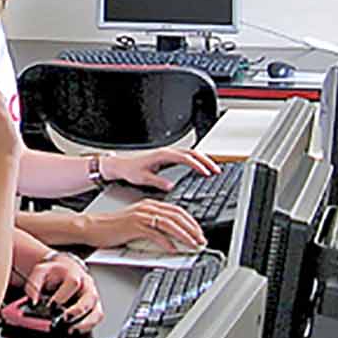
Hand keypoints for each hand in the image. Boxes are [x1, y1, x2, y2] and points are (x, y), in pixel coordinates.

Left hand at [23, 254, 102, 333]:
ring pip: (96, 311)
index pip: (73, 283)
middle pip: (89, 298)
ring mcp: (93, 296)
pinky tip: (74, 330)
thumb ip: (34, 286)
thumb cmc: (53, 273)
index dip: (62, 296)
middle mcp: (87, 284)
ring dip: (83, 323)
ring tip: (69, 329)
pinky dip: (87, 327)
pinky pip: (97, 318)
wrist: (65, 269)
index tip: (51, 306)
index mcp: (74, 273)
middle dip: (75, 311)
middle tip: (63, 319)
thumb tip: (33, 302)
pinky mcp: (95, 307)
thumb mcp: (41, 272)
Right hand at [86, 199, 205, 251]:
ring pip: (169, 224)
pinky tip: (172, 249)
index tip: (198, 233)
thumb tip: (171, 240)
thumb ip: (154, 227)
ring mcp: (141, 216)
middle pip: (177, 216)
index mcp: (149, 205)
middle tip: (201, 240)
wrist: (92, 227)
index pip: (177, 211)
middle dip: (192, 229)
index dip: (191, 222)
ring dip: (184, 235)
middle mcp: (147, 208)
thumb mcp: (137, 223)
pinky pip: (155, 234)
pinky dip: (166, 242)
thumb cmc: (112, 227)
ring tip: (192, 245)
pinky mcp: (134, 226)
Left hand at [101, 147, 221, 189]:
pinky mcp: (168, 157)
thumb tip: (171, 185)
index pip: (185, 158)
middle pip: (192, 153)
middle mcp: (167, 152)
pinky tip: (202, 167)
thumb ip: (158, 181)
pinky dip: (197, 160)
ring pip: (191, 153)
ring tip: (214, 169)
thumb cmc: (130, 170)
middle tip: (217, 170)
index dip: (197, 165)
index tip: (206, 172)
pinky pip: (186, 156)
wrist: (121, 165)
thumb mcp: (143, 178)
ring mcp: (168, 153)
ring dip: (203, 160)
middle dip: (206, 161)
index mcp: (162, 155)